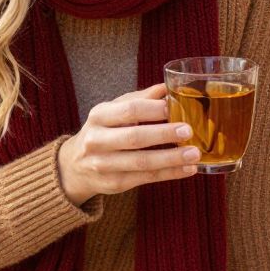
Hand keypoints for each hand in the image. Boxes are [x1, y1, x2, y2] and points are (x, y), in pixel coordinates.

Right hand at [57, 84, 199, 205]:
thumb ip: (140, 100)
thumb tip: (168, 87)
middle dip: (164, 134)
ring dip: (171, 159)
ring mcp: (103, 164)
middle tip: (189, 131)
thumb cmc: (103, 132)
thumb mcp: (114, 111)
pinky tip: (187, 169)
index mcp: (100, 115)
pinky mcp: (114, 183)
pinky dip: (169, 174)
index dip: (153, 109)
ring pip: (141, 162)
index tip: (174, 107)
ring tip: (194, 155)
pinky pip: (146, 178)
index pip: (129, 110)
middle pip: (134, 137)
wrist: (75, 166)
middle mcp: (97, 140)